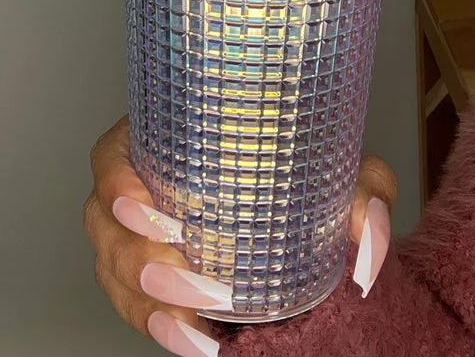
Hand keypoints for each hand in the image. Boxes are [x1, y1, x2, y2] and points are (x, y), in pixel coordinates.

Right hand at [84, 115, 396, 356]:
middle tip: (195, 285)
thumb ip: (364, 196)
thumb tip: (370, 247)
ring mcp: (137, 236)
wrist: (310, 209)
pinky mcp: (151, 279)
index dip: (116, 185)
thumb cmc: (308, 170)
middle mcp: (140, 184)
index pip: (112, 156)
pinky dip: (159, 327)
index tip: (150, 213)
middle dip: (141, 261)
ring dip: (147, 305)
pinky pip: (134, 306)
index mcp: (165, 137)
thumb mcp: (341, 169)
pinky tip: (194, 342)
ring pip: (113, 272)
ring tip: (195, 327)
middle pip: (104, 226)